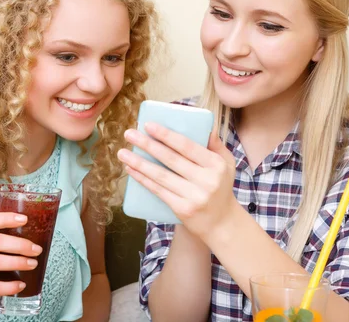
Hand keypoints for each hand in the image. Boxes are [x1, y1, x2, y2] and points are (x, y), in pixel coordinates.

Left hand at [118, 122, 236, 240]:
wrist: (221, 223)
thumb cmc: (220, 187)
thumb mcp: (226, 164)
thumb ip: (215, 144)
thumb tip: (206, 125)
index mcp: (215, 164)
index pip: (187, 146)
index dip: (166, 135)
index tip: (148, 125)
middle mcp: (206, 180)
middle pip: (171, 159)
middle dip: (147, 144)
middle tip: (129, 133)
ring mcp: (194, 196)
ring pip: (161, 175)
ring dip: (139, 163)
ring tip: (123, 152)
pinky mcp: (183, 209)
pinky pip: (159, 191)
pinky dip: (143, 179)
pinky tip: (131, 170)